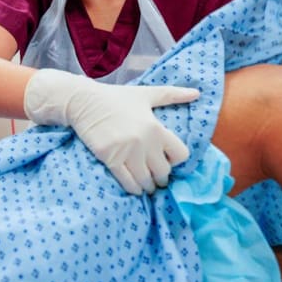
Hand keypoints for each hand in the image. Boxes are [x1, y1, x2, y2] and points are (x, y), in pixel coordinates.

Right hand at [24, 69, 199, 194]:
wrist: (83, 101)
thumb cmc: (115, 98)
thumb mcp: (145, 94)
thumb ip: (172, 94)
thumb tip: (197, 93)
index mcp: (156, 128)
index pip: (181, 155)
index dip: (176, 160)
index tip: (167, 159)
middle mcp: (144, 142)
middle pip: (164, 172)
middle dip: (161, 176)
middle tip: (156, 176)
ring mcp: (126, 152)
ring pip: (146, 181)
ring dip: (148, 186)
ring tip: (146, 185)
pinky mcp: (109, 159)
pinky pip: (128, 182)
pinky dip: (134, 189)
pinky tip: (134, 188)